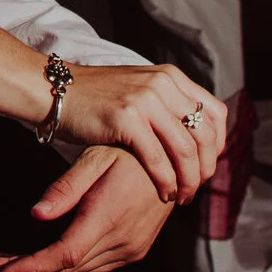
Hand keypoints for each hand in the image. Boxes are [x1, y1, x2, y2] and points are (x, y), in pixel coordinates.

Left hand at [0, 147, 173, 271]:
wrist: (174, 162)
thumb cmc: (128, 153)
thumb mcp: (94, 160)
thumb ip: (66, 190)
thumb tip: (36, 215)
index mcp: (107, 219)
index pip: (64, 255)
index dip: (32, 267)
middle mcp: (121, 242)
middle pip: (65, 268)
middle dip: (23, 270)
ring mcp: (130, 249)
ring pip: (77, 271)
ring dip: (40, 271)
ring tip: (0, 264)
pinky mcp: (133, 249)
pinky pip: (92, 266)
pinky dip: (63, 267)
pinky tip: (38, 260)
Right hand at [54, 62, 226, 203]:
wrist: (53, 89)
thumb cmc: (94, 97)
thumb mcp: (138, 89)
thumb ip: (168, 104)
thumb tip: (198, 138)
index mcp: (170, 76)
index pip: (216, 113)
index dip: (218, 145)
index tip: (206, 165)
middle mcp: (162, 84)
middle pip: (205, 135)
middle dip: (206, 168)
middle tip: (195, 187)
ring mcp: (144, 100)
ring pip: (186, 151)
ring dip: (188, 181)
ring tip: (182, 195)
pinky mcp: (126, 119)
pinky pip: (158, 160)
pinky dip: (166, 182)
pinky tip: (163, 192)